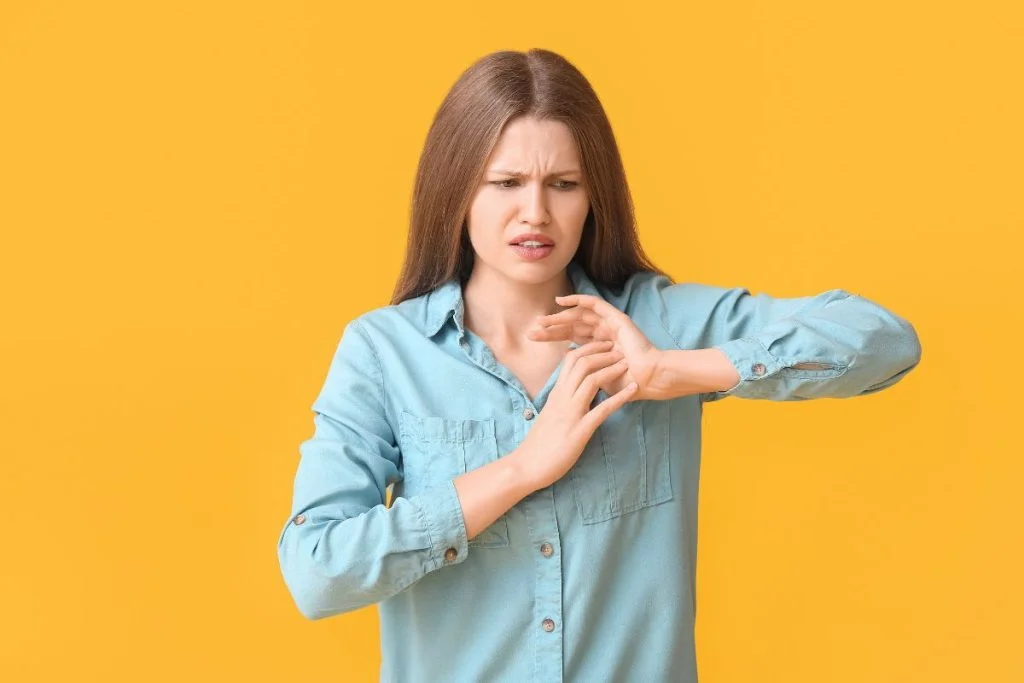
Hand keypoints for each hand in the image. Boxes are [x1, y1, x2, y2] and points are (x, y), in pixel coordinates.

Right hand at [510, 340, 637, 490]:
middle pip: (582, 364)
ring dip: (612, 369)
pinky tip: (634, 390)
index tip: (604, 345)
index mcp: (556, 393)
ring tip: (628, 363)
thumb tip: (571, 390)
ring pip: (591, 380)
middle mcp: (562, 398)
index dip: (589, 349)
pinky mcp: (580, 430)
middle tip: (620, 348)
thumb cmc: (538, 443)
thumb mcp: (550, 414)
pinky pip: (603, 410)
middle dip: (603, 352)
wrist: (526, 466)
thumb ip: (560, 401)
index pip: (571, 360)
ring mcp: (571, 413)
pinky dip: (620, 397)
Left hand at [527, 294, 662, 401]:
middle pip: (572, 325)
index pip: (571, 337)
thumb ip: (582, 366)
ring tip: (542, 321)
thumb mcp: (595, 376)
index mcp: (598, 346)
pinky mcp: (616, 317)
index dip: (553, 336)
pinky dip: (577, 300)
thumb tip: (565, 358)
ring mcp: (609, 324)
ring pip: (579, 315)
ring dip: (559, 317)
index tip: (534, 338)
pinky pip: (595, 304)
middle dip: (551, 327)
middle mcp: (603, 332)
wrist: (645, 379)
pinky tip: (561, 301)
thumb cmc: (624, 383)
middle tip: (532, 330)